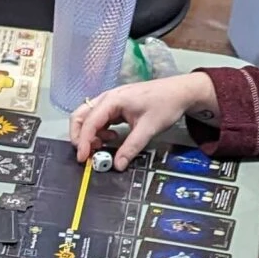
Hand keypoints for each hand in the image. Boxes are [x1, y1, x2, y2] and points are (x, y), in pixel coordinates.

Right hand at [65, 69, 215, 170]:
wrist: (180, 92)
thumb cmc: (165, 104)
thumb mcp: (149, 128)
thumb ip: (131, 147)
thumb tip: (118, 165)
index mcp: (113, 100)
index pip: (89, 122)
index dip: (83, 141)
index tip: (83, 158)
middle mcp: (108, 98)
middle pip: (80, 116)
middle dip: (79, 136)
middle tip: (86, 154)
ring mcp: (111, 101)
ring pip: (88, 117)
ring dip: (89, 134)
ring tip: (102, 146)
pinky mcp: (116, 106)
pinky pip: (99, 119)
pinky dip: (99, 131)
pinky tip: (112, 137)